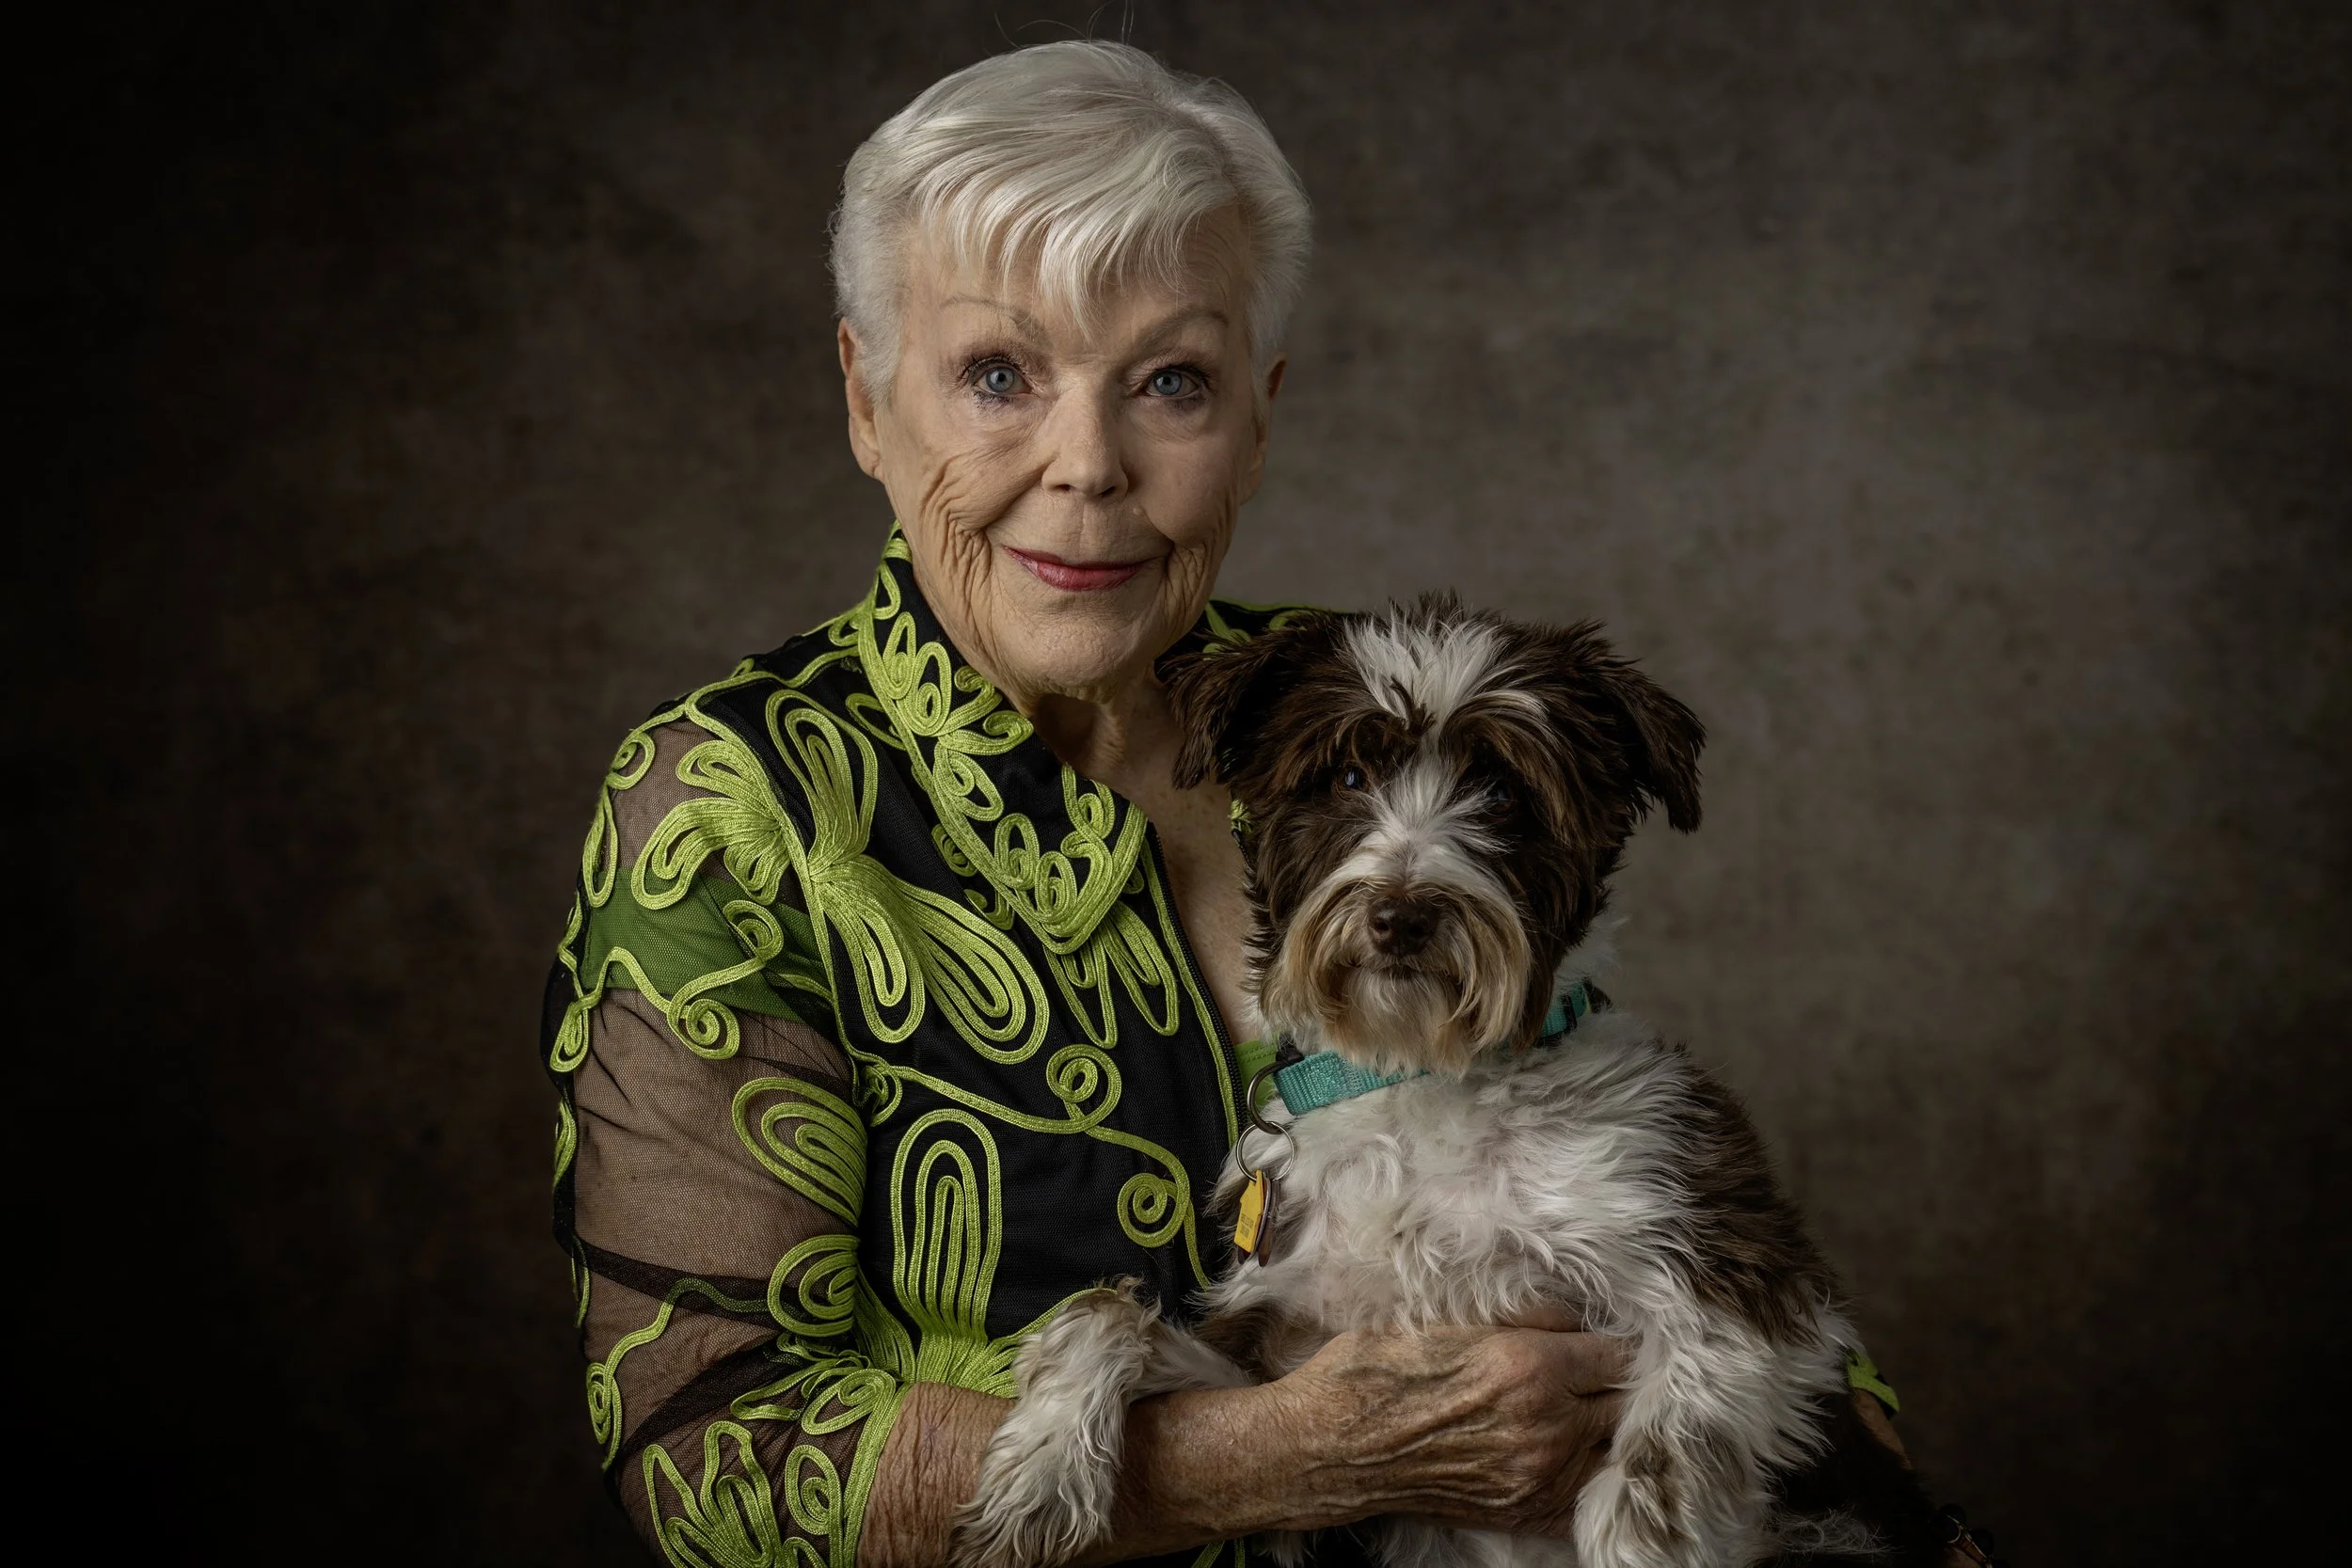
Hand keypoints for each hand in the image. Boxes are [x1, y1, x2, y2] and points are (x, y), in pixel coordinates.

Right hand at [1267, 1325, 1629, 1537]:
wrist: (1333, 1444)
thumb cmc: (1378, 1371)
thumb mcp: (1445, 1316)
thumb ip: (1523, 1312)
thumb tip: (1574, 1314)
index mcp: (1528, 1366)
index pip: (1618, 1355)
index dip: (1620, 1343)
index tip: (1613, 1340)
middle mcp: (1545, 1424)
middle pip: (1626, 1405)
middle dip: (1621, 1386)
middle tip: (1607, 1375)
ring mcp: (1538, 1475)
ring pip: (1616, 1452)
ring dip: (1612, 1431)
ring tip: (1597, 1413)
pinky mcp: (1525, 1511)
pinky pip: (1589, 1499)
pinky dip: (1594, 1478)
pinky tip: (1581, 1457)